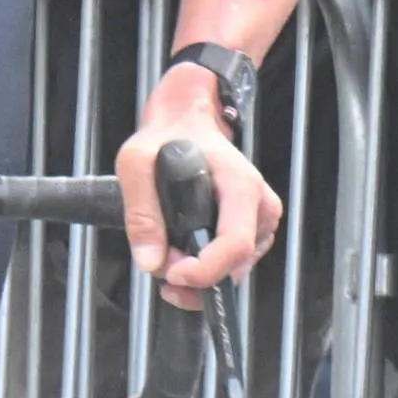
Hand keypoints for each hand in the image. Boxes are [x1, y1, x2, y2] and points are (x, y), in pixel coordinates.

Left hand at [115, 74, 279, 305]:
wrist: (188, 122)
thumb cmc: (167, 136)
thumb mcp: (137, 162)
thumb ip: (141, 211)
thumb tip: (150, 261)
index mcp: (241, 185)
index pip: (235, 244)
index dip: (204, 270)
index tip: (171, 274)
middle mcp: (260, 206)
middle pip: (234, 266)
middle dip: (193, 276)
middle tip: (158, 258)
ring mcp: (260, 221)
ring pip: (232, 271)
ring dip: (196, 273)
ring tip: (166, 249)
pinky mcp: (253, 231)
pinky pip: (231, 265)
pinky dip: (204, 267)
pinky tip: (181, 251)